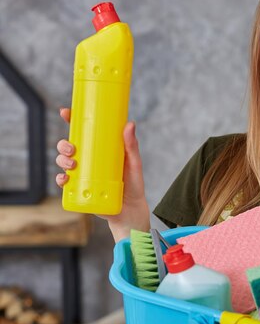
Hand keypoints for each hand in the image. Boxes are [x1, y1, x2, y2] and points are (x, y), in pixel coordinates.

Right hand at [56, 108, 149, 240]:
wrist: (130, 210)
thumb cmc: (133, 184)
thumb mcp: (134, 163)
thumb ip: (131, 146)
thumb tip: (130, 124)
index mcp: (100, 149)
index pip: (83, 132)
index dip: (72, 120)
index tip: (66, 112)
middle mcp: (89, 160)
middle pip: (69, 146)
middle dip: (64, 144)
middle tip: (72, 149)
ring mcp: (83, 174)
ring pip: (64, 162)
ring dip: (62, 160)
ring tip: (71, 165)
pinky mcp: (80, 189)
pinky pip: (65, 183)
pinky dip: (61, 179)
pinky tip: (65, 179)